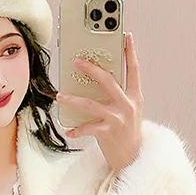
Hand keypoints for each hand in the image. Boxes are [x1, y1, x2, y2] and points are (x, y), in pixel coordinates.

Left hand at [56, 31, 143, 172]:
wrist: (132, 158)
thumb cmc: (127, 132)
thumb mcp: (129, 110)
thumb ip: (118, 95)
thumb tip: (97, 79)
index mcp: (135, 97)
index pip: (133, 70)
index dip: (130, 52)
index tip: (126, 36)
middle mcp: (128, 105)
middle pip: (108, 81)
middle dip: (91, 69)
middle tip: (77, 62)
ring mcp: (118, 119)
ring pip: (91, 104)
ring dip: (73, 99)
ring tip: (60, 95)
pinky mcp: (108, 133)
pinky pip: (87, 128)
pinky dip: (76, 129)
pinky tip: (68, 130)